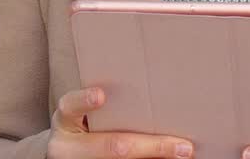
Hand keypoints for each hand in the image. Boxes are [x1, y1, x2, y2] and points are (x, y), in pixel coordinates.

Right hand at [47, 87, 195, 158]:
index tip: (101, 96)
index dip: (84, 100)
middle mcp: (66, 147)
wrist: (65, 154)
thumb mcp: (81, 112)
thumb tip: (153, 96)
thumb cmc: (81, 123)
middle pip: (111, 146)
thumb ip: (106, 105)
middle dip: (153, 146)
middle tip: (184, 147)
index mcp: (64, 121)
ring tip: (182, 155)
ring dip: (154, 157)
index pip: (70, 106)